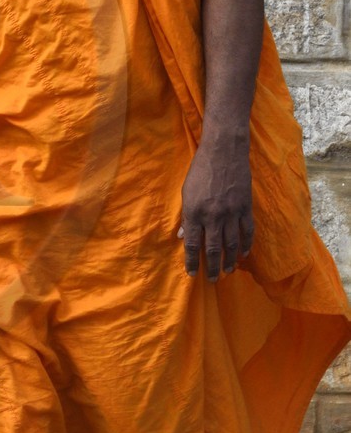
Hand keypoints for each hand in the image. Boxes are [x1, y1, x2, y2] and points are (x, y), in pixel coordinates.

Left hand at [179, 141, 253, 280]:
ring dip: (230, 260)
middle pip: (213, 249)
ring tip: (228, 271)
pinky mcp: (246, 207)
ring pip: (232, 244)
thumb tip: (184, 237)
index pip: (193, 244)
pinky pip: (248, 231)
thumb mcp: (186, 192)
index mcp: (194, 212)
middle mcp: (213, 216)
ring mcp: (231, 213)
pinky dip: (246, 245)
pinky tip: (244, 254)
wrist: (224, 152)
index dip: (192, 261)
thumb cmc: (200, 170)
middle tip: (212, 280)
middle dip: (212, 267)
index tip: (192, 274)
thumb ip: (187, 217)